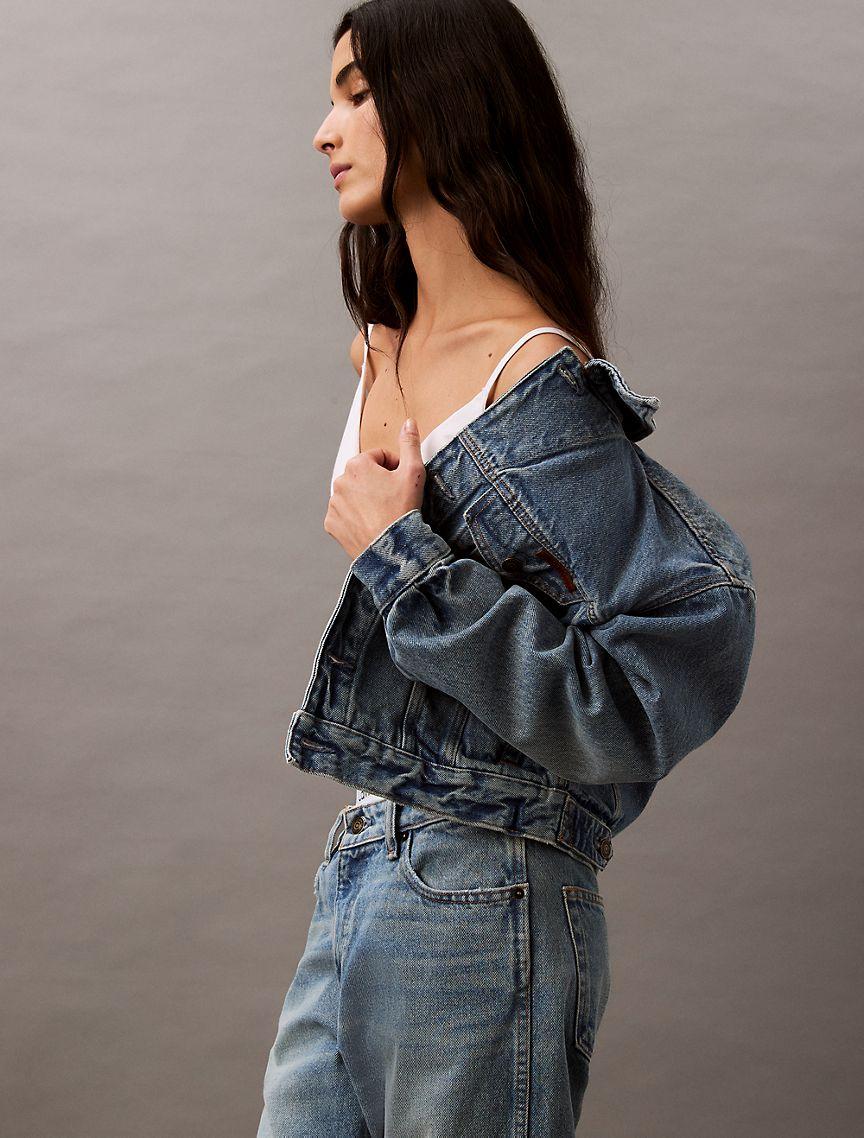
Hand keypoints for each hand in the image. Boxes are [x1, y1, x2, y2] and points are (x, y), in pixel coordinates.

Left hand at [325, 417, 425, 559]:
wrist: (392, 549)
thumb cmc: (403, 510)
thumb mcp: (413, 473)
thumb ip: (409, 443)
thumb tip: (408, 422)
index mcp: (357, 465)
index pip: (378, 457)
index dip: (394, 468)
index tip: (401, 483)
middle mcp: (340, 481)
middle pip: (363, 475)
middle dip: (377, 483)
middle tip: (393, 499)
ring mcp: (333, 504)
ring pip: (353, 494)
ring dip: (365, 499)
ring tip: (382, 513)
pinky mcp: (331, 524)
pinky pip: (343, 514)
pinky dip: (354, 517)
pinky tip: (369, 524)